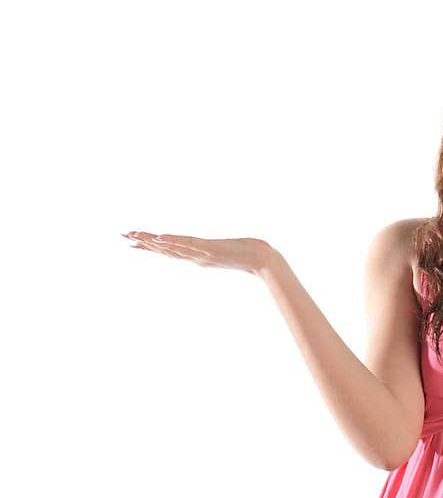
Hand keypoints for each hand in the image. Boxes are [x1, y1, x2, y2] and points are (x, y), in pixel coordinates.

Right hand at [122, 230, 274, 274]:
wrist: (264, 261)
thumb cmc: (250, 255)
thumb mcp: (229, 250)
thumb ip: (220, 248)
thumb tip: (216, 245)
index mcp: (198, 257)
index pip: (169, 251)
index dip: (150, 248)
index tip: (132, 243)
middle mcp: (196, 257)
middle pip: (165, 250)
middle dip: (144, 244)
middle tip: (123, 237)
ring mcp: (202, 254)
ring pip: (173, 248)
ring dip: (153, 242)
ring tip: (134, 236)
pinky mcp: (211, 249)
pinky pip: (189, 244)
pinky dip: (174, 241)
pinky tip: (160, 238)